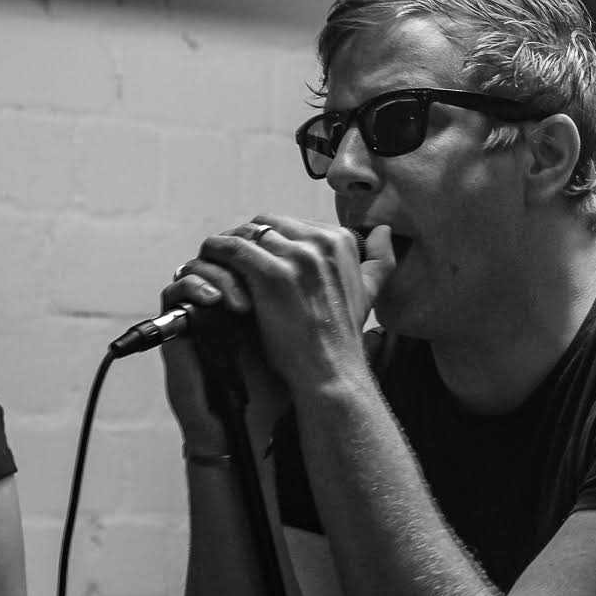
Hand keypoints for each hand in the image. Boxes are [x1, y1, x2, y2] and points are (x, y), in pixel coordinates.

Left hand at [187, 216, 394, 392]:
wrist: (330, 372)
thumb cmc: (342, 338)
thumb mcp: (369, 293)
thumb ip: (379, 260)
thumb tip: (386, 232)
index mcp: (341, 241)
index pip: (291, 223)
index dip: (270, 241)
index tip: (257, 261)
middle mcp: (321, 242)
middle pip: (266, 225)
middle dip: (247, 241)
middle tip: (232, 264)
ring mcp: (297, 257)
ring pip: (246, 234)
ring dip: (228, 249)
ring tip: (217, 267)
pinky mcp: (271, 274)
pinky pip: (232, 249)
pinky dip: (217, 256)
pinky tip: (209, 270)